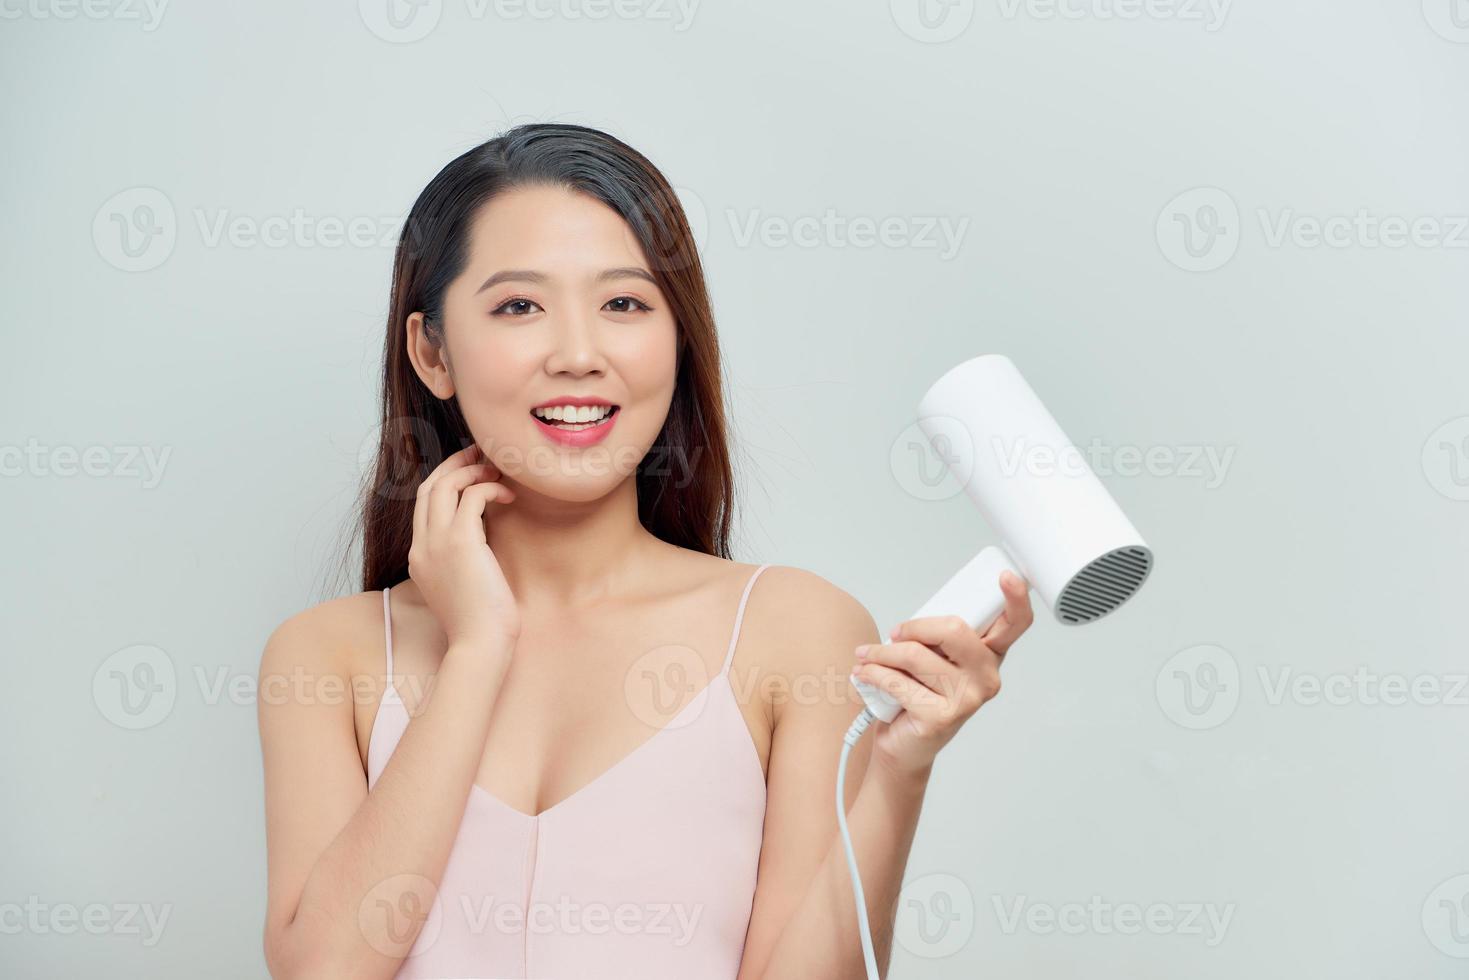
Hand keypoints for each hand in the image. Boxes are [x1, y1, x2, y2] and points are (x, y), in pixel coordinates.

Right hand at [408, 442, 520, 649]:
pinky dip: (489, 488)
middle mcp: (421, 546)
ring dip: (471, 470)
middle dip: (453, 465)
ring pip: (443, 485)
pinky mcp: (460, 543)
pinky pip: (471, 496)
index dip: (444, 480)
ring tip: (496, 470)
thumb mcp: (463, 585)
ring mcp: (436, 544)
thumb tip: (482, 536)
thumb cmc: (481, 623)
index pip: (423, 505)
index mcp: (419, 556)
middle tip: (480, 454)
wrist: (480, 645)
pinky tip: (508, 497)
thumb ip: (462, 558)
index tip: (469, 470)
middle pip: (427, 487)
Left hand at [851, 571, 1033, 778]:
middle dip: (913, 628)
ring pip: (915, 655)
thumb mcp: (932, 659)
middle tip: (895, 634)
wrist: (903, 747)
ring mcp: (967, 699)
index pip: (1015, 624)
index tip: (1006, 578)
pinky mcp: (941, 717)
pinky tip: (864, 673)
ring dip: (881, 652)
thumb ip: (937, 637)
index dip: (1014, 599)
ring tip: (867, 656)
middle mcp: (986, 677)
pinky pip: (897, 681)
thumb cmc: (918, 695)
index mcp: (990, 655)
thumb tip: (915, 621)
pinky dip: (872, 673)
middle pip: (953, 630)